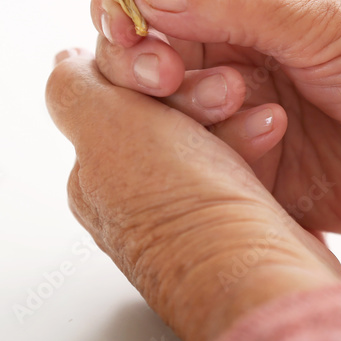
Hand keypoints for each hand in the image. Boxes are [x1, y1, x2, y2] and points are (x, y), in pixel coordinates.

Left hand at [45, 50, 340, 340]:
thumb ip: (74, 90)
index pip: (117, 91)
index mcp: (98, 172)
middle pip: (169, 109)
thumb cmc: (183, 209)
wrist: (257, 274)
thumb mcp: (104, 129)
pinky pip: (252, 158)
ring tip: (264, 122)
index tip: (172, 72)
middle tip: (228, 95)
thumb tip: (64, 66)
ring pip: (215, 130)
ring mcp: (193, 206)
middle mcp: (140, 192)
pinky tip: (276, 136)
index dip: (149, 68)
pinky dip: (263, 141)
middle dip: (203, 92)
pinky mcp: (242, 216)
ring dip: (240, 115)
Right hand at [92, 0, 340, 282]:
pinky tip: (270, 135)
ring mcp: (233, 101)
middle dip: (142, 58)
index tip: (123, 20)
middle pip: (142, 43)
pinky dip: (216, 147)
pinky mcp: (243, 159)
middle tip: (165, 75)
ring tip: (243, 102)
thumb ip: (229, 1)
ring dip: (186, 102)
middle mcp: (232, 41)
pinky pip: (195, 154)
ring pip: (158, 103)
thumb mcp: (319, 15)